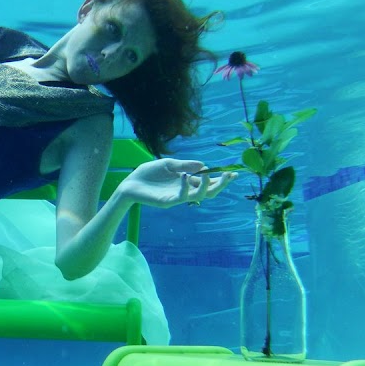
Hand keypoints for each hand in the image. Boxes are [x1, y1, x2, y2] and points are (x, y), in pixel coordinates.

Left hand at [116, 158, 236, 208]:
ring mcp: (178, 197)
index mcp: (187, 180)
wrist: (130, 183)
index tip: (233, 173)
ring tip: (209, 174)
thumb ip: (185, 165)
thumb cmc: (148, 173)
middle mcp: (185, 190)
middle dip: (221, 184)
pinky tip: (185, 176)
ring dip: (207, 186)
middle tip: (229, 176)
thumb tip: (204, 165)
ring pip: (199, 196)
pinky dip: (186, 186)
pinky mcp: (168, 201)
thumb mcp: (168, 164)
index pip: (208, 181)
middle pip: (209, 191)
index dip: (221, 178)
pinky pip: (182, 196)